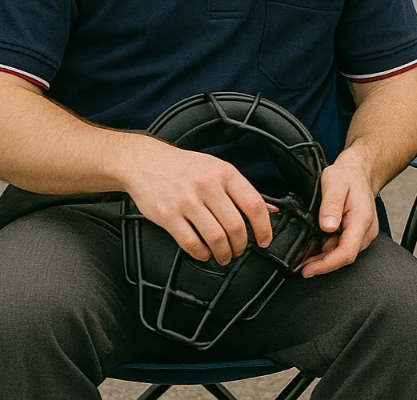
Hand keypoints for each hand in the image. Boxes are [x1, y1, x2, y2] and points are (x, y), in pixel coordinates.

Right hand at [126, 139, 272, 266]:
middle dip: (241, 245)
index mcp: (224, 173)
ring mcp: (186, 200)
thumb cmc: (185, 167)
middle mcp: (207, 185)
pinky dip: (201, 254)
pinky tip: (204, 253)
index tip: (264, 240)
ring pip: (215, 237)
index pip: (253, 204)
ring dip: (223, 253)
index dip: (263, 228)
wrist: (145, 162)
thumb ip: (242, 190)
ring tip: (224, 255)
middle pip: (235, 225)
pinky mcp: (167, 215)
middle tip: (240, 250)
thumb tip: (270, 210)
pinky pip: (191, 243)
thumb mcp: (218, 168)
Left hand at [301, 155, 379, 276]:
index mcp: (361, 220)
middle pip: (344, 257)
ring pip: (343, 254)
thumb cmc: (347, 176)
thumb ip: (331, 205)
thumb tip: (327, 227)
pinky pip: (343, 248)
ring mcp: (364, 234)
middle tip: (301, 262)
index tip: (308, 270)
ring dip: (324, 258)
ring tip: (306, 253)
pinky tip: (316, 245)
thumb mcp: (334, 183)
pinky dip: (328, 250)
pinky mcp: (358, 234)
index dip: (326, 265)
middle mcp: (366, 231)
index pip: (347, 252)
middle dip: (322, 264)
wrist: (359, 172)